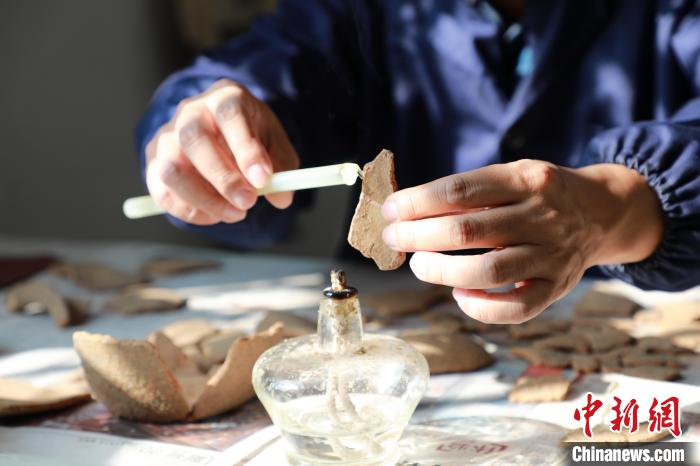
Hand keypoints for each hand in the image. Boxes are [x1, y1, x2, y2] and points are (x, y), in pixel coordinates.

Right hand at [145, 79, 298, 224]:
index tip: (263, 180)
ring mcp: (167, 136)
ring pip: (173, 170)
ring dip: (205, 199)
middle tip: (248, 203)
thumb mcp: (275, 143)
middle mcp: (190, 111)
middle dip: (223, 179)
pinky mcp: (154, 163)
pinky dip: (190, 211)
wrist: (221, 133)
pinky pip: (163, 192)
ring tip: (235, 214)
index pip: (229, 114)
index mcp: (225, 97)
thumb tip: (281, 197)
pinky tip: (215, 215)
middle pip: (195, 140)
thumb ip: (282, 167)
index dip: (245, 148)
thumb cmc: (251, 136)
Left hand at [381, 159, 662, 322]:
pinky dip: (480, 306)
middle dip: (419, 236)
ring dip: (442, 271)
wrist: (602, 211)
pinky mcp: (557, 287)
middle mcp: (542, 216)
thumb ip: (470, 191)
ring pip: (490, 271)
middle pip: (468, 231)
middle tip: (393, 238)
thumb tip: (407, 210)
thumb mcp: (513, 174)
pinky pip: (516, 308)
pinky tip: (459, 294)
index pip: (460, 191)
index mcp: (526, 179)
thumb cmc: (540, 194)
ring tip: (418, 265)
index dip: (418, 203)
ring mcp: (552, 255)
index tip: (391, 210)